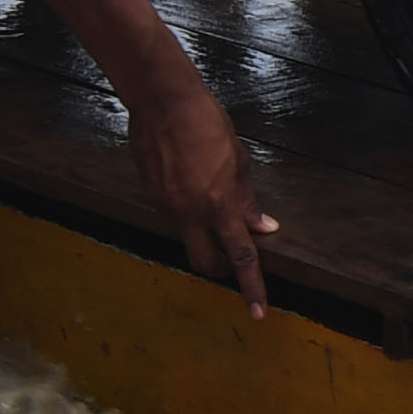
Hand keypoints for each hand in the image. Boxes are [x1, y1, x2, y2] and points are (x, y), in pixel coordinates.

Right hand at [132, 80, 276, 315]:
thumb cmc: (207, 123)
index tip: (257, 312)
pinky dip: (185, 212)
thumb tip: (263, 228)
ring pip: (187, 239)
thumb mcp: (238, 160)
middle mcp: (190, 213)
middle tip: (231, 256)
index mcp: (219, 205)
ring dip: (202, 234)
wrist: (163, 100)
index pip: (241, 257)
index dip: (251, 287)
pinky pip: (171, 216)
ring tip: (208, 198)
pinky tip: (187, 182)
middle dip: (220, 267)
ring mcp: (166, 206)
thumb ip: (247, 200)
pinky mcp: (150, 195)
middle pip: (206, 262)